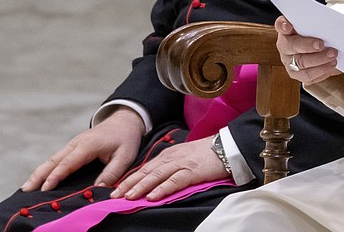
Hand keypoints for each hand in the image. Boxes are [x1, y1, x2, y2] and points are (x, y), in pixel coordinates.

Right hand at [23, 107, 144, 191]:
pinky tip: (39, 178)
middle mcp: (76, 143)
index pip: (68, 163)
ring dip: (39, 172)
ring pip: (52, 159)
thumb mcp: (125, 155)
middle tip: (27, 190)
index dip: (56, 176)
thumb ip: (113, 172)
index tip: (46, 188)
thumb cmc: (125, 138)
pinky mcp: (73, 147)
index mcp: (88, 145)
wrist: (125, 121)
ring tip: (27, 187)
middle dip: (39, 175)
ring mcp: (73, 144)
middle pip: (54, 160)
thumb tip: (98, 188)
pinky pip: (57, 158)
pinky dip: (46, 168)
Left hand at [110, 135, 226, 200]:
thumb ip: (170, 166)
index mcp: (169, 154)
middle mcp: (172, 158)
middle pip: (147, 171)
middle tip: (114, 195)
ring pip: (157, 176)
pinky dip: (163, 188)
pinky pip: (175, 180)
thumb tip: (154, 180)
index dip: (130, 179)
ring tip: (129, 197)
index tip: (116, 189)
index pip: (145, 168)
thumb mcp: (184, 157)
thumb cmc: (207, 154)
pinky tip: (153, 196)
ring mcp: (182, 163)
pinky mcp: (193, 170)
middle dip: (130, 184)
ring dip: (142, 186)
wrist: (228, 146)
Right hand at [276, 15, 339, 84]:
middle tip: (321, 45)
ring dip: (318, 61)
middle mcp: (285, 47)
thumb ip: (316, 21)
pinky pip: (308, 77)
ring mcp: (290, 62)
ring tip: (333, 58)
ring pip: (301, 65)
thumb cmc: (317, 33)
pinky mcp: (298, 75)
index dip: (283, 26)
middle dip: (307, 46)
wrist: (319, 48)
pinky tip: (331, 66)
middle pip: (292, 47)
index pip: (281, 26)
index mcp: (286, 30)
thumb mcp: (315, 24)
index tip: (288, 26)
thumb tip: (328, 19)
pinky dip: (322, 72)